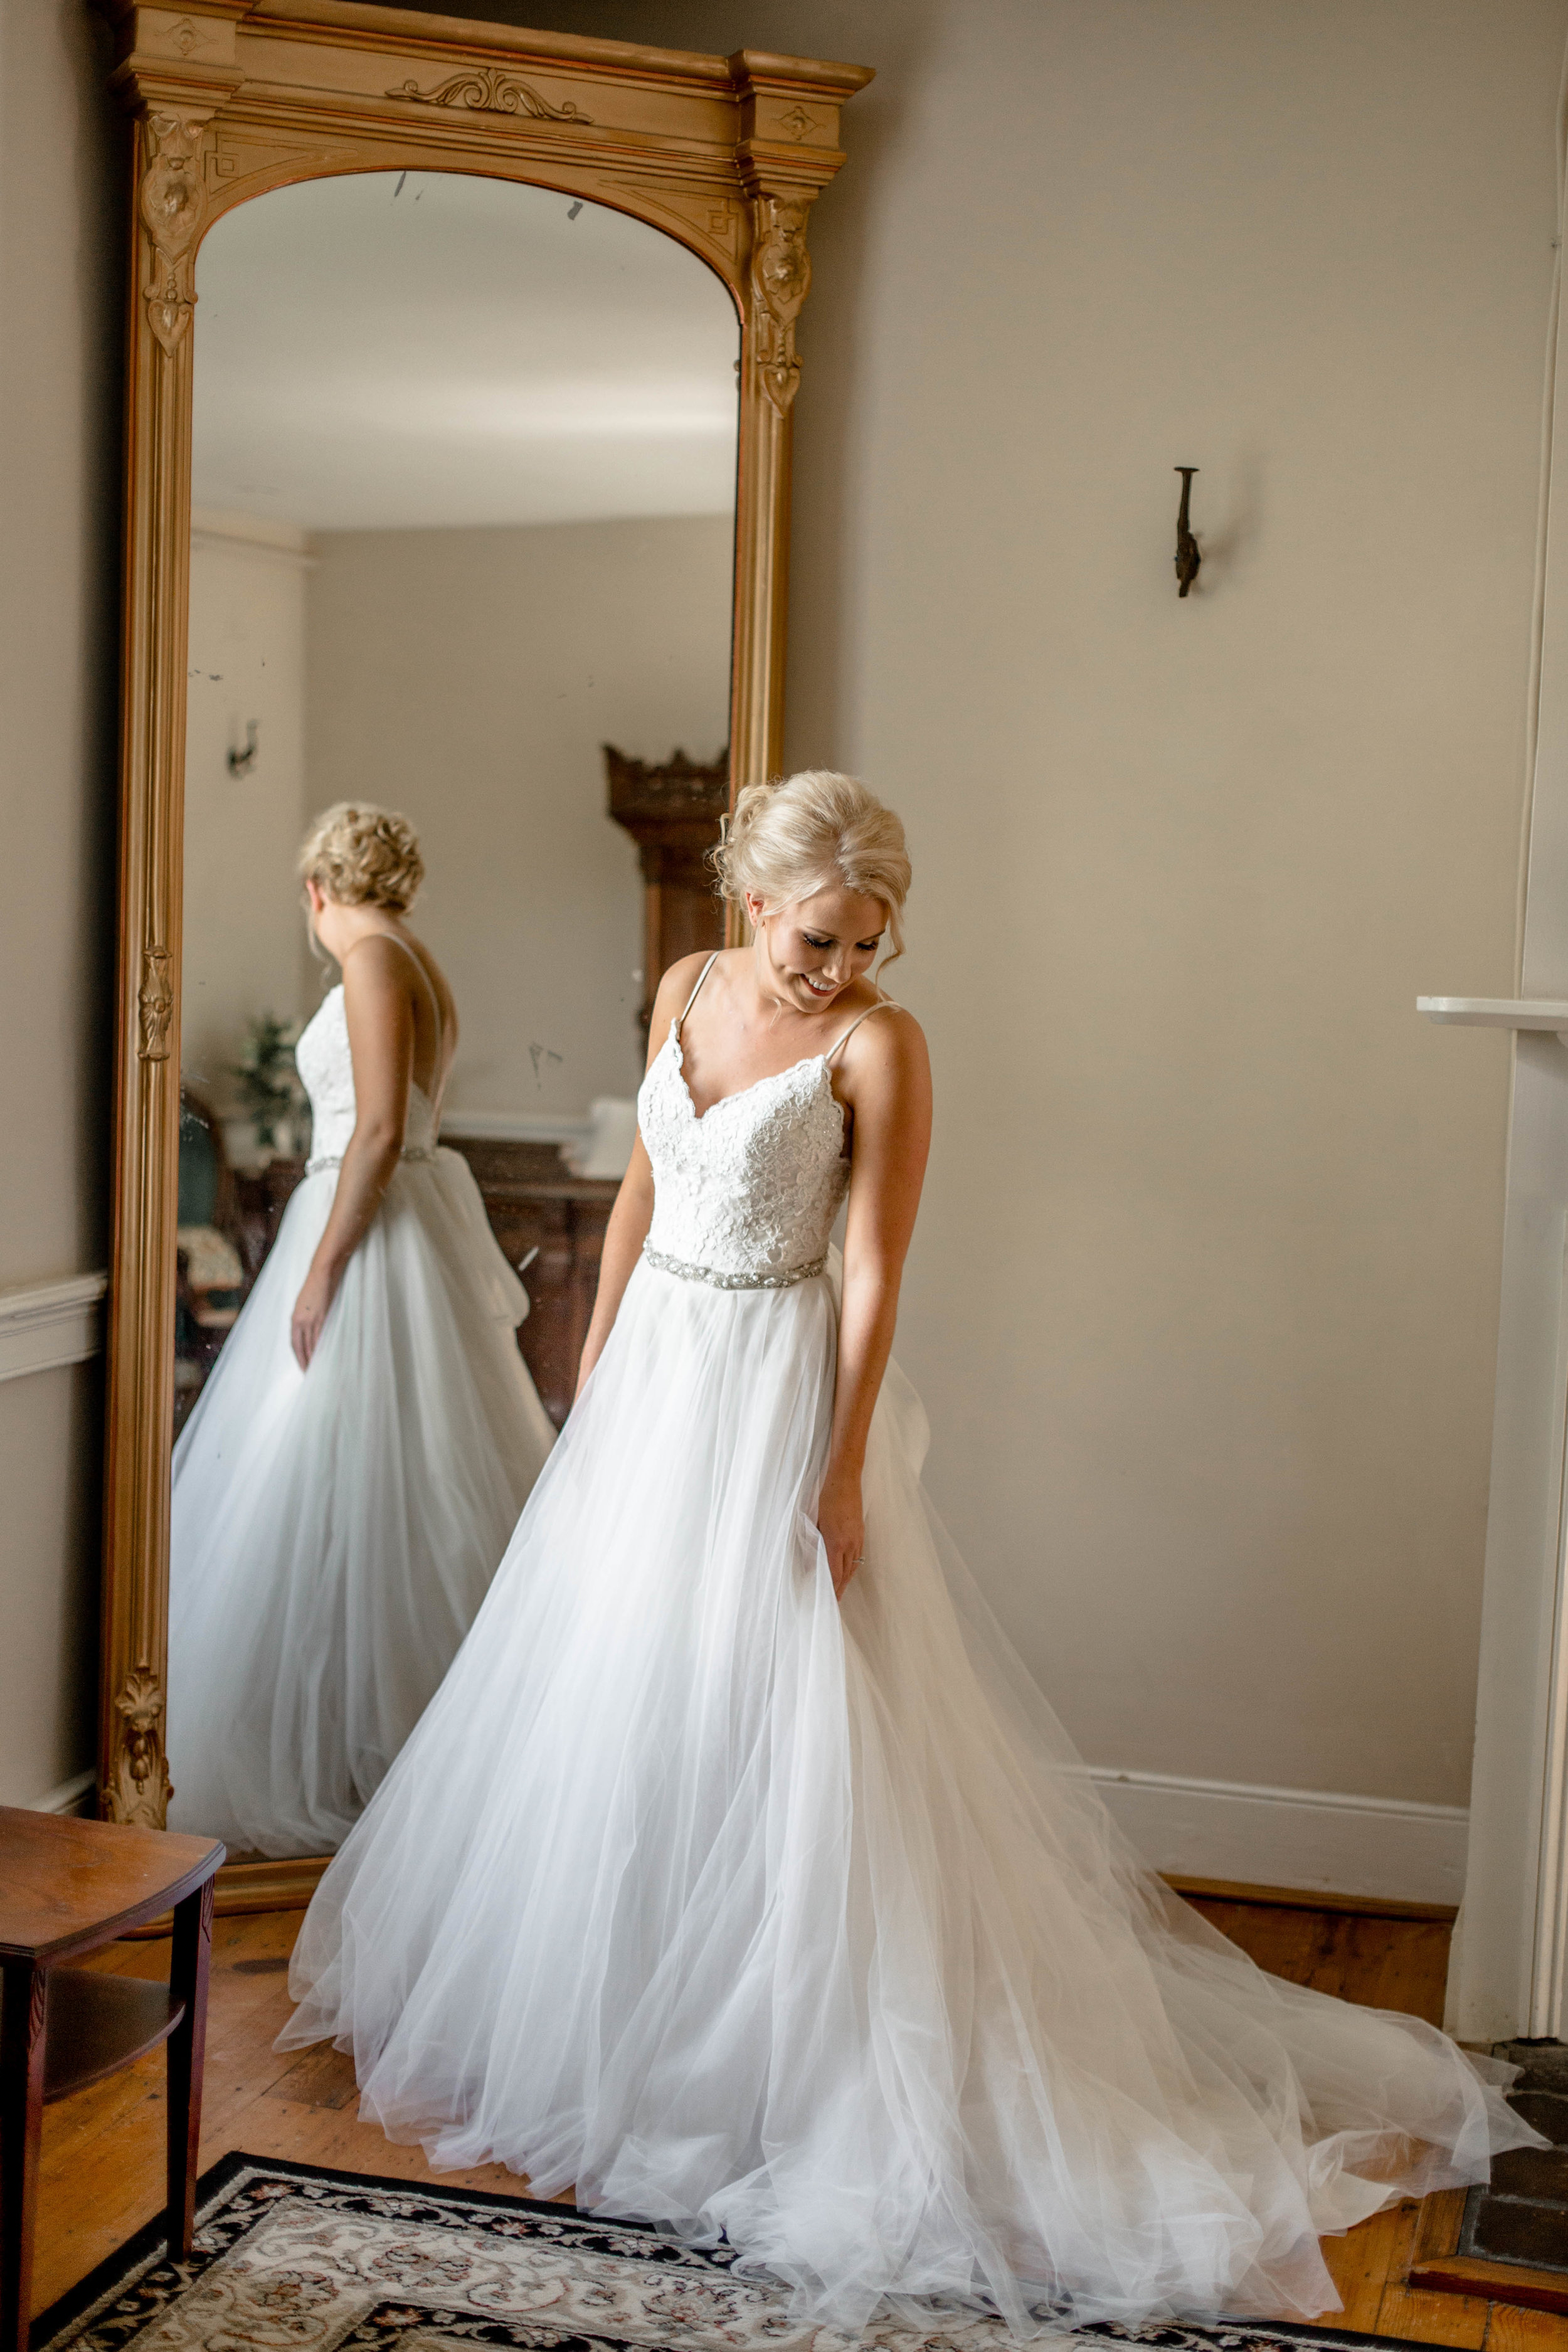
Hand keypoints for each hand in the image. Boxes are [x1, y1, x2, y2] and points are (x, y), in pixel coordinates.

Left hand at [290, 1263, 339, 1370]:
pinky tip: (322, 1355)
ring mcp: (311, 1320)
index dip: (298, 1356)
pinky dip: (320, 1347)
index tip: (302, 1365)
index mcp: (294, 1319)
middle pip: (301, 1346)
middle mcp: (300, 1322)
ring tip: (315, 1369)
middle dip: (304, 1360)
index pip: (294, 1343)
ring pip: (311, 1344)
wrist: (320, 1275)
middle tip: (307, 1373)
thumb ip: (303, 1319)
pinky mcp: (322, 1317)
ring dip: (313, 1357)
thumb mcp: (303, 1306)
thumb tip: (307, 1331)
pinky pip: (320, 1336)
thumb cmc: (313, 1288)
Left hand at [816, 1460, 865, 1597]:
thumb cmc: (827, 1498)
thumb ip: (815, 1540)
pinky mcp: (861, 1532)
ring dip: (847, 1579)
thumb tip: (813, 1556)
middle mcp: (850, 1543)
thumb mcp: (815, 1520)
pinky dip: (852, 1566)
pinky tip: (848, 1569)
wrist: (845, 1480)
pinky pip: (858, 1555)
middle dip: (840, 1588)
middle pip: (846, 1573)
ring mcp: (858, 1538)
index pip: (834, 1573)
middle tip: (835, 1601)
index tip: (828, 1599)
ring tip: (840, 1588)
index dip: (831, 1588)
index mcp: (836, 1542)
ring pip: (854, 1565)